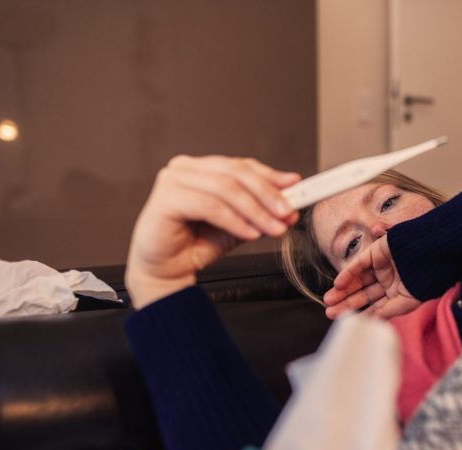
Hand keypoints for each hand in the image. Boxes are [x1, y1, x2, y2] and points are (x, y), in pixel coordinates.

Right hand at [125, 155, 300, 308]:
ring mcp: (172, 180)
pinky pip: (210, 206)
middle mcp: (185, 168)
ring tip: (273, 228)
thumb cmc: (196, 244)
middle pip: (235, 173)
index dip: (270, 176)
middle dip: (267, 194)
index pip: (242, 166)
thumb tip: (291, 207)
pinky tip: (250, 233)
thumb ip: (260, 211)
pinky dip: (235, 220)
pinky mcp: (165, 199)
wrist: (168, 271)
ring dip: (255, 210)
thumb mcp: (238, 224)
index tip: (296, 187)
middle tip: (287, 212)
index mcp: (201, 168)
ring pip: (225, 189)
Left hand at [323, 235, 420, 319]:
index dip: (360, 314)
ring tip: (328, 301)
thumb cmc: (424, 280)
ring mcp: (383, 265)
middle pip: (363, 294)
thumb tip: (370, 323)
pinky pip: (359, 264)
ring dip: (343, 290)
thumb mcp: (406, 303)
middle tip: (330, 313)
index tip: (344, 322)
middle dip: (346, 303)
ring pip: (358, 280)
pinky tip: (338, 285)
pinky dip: (347, 274)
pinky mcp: (378, 251)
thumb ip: (387, 312)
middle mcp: (390, 280)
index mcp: (398, 293)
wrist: (434, 254)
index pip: (375, 306)